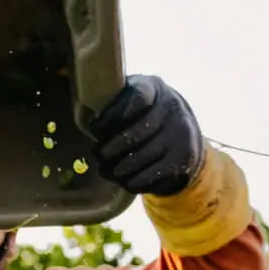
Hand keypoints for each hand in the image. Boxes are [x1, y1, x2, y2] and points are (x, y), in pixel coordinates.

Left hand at [88, 75, 205, 196]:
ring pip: (140, 160)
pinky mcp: (184, 159)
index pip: (134, 100)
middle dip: (109, 150)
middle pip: (134, 136)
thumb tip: (84, 120)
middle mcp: (172, 107)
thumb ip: (111, 104)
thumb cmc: (142, 113)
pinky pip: (151, 176)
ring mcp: (181, 134)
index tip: (94, 129)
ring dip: (116, 170)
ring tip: (106, 169)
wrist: (183, 132)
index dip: (110, 118)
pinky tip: (123, 179)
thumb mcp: (129, 98)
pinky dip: (131, 182)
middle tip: (98, 154)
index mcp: (153, 87)